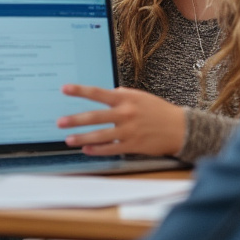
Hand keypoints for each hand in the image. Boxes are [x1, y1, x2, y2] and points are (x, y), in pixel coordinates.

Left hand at [57, 84, 185, 156]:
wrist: (180, 128)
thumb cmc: (159, 111)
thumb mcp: (141, 96)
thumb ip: (123, 95)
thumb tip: (109, 93)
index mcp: (126, 99)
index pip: (98, 93)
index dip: (80, 91)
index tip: (65, 89)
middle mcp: (125, 114)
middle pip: (95, 117)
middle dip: (75, 119)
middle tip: (59, 122)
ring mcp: (128, 131)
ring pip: (100, 135)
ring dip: (82, 138)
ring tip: (68, 139)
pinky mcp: (132, 145)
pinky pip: (111, 149)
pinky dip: (97, 150)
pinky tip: (86, 150)